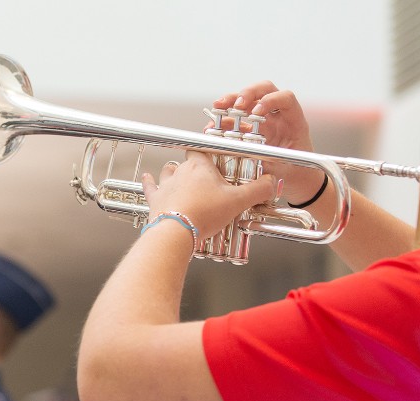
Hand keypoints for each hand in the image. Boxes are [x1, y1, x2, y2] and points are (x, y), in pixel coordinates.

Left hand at [140, 151, 276, 238]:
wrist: (175, 232)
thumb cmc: (204, 214)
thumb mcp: (238, 201)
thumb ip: (258, 190)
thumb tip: (272, 182)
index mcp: (200, 166)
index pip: (205, 149)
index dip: (211, 151)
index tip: (218, 154)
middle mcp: (180, 171)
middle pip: (189, 162)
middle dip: (198, 168)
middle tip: (209, 179)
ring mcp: (165, 185)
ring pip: (169, 170)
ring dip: (175, 173)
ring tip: (182, 178)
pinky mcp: (155, 200)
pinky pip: (149, 186)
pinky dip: (149, 182)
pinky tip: (147, 177)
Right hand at [212, 81, 323, 204]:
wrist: (298, 181)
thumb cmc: (299, 173)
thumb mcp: (287, 171)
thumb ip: (268, 162)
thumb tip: (247, 156)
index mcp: (294, 122)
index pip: (286, 99)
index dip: (271, 99)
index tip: (257, 111)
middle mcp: (279, 116)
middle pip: (264, 90)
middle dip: (248, 93)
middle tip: (236, 105)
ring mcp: (264, 120)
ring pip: (248, 100)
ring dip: (231, 101)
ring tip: (218, 107)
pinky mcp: (251, 129)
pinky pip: (236, 118)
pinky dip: (224, 119)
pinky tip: (213, 126)